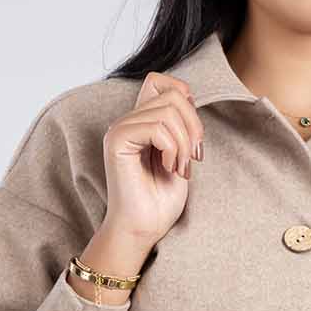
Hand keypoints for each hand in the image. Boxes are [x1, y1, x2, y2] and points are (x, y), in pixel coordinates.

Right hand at [102, 70, 204, 242]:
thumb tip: (189, 97)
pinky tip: (169, 169)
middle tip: (193, 158)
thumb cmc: (161, 199)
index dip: (186, 99)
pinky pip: (157, 127)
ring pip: (168, 110)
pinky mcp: (116, 141)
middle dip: (193, 126)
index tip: (194, 137)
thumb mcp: (180, 154)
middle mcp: (128, 120)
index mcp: (142, 121)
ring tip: (181, 168)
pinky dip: (172, 149)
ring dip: (184, 143)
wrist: (144, 228)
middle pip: (172, 95)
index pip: (162, 82)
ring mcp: (120, 129)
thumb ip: (180, 125)